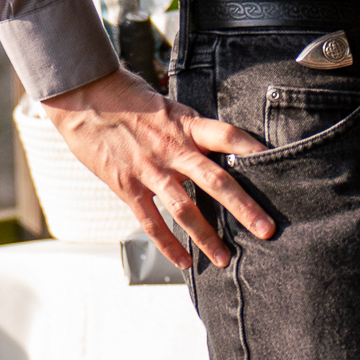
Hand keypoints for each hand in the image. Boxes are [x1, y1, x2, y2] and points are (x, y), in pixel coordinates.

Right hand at [41, 65, 274, 272]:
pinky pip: (151, 221)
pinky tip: (184, 261)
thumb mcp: (167, 107)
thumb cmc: (127, 99)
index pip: (227, 135)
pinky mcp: (126, 185)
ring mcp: (149, 169)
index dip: (251, 148)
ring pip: (184, 208)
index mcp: (186, 125)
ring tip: (226, 258)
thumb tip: (219, 147)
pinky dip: (168, 244)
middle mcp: (172, 148)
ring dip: (207, 236)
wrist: (84, 97)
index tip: (275, 164)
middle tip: (266, 229)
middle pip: (215, 180)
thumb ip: (191, 129)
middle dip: (243, 207)